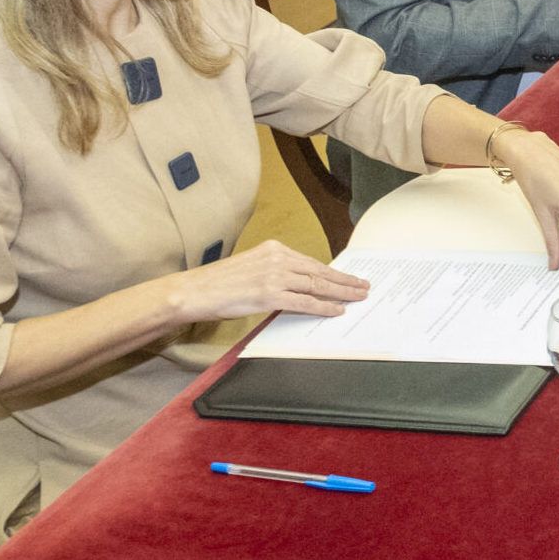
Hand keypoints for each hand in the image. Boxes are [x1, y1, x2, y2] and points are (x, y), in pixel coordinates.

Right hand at [167, 240, 368, 320]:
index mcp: (274, 249)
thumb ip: (276, 272)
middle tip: (364, 286)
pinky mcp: (269, 294)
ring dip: (341, 293)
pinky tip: (337, 311)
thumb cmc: (219, 283)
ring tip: (358, 298)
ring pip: (317, 285)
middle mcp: (277, 258)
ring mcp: (274, 276)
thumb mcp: (252, 267)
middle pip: (320, 271)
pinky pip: (304, 302)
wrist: (194, 291)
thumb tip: (299, 286)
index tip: (349, 277)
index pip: (311, 262)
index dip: (333, 272)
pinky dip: (323, 307)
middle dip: (345, 280)